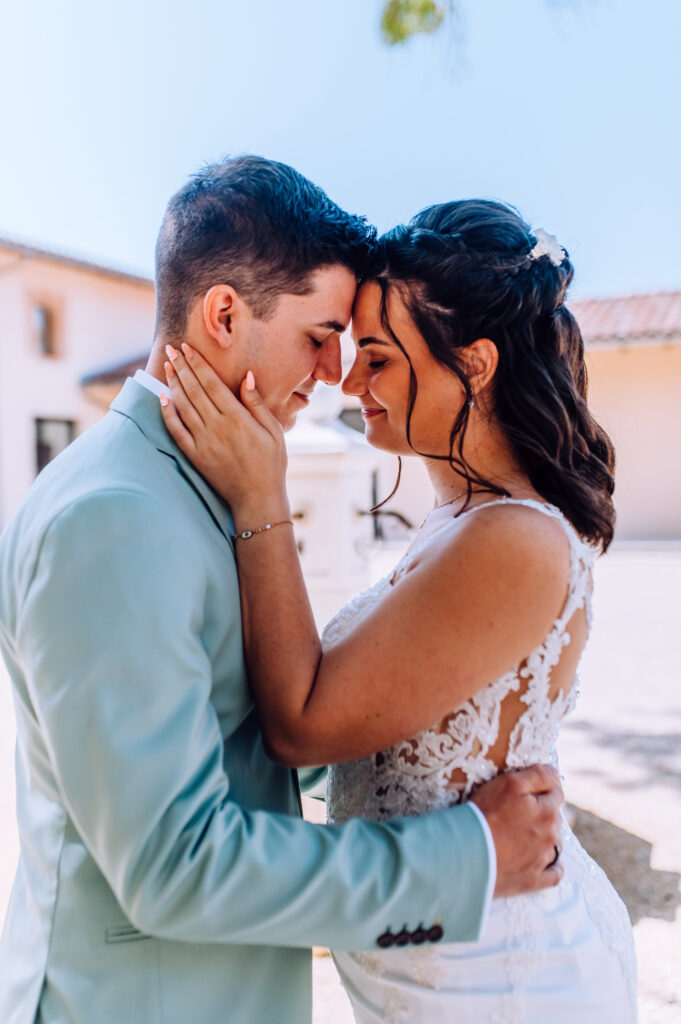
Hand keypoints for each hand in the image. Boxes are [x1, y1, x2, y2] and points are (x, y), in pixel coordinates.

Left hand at [160, 344, 289, 522]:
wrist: (257, 498)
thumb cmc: (270, 464)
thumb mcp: (274, 431)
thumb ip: (257, 403)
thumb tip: (246, 376)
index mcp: (237, 418)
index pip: (211, 383)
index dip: (197, 363)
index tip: (187, 348)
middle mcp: (217, 427)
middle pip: (194, 390)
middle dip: (181, 367)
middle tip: (170, 349)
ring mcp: (203, 442)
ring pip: (183, 406)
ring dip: (173, 384)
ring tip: (166, 366)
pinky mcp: (195, 455)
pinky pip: (176, 430)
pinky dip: (167, 412)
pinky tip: (163, 398)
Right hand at [470, 764, 563, 896]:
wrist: (466, 854)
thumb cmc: (485, 814)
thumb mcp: (510, 783)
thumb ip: (538, 775)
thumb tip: (555, 773)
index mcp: (548, 811)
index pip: (556, 791)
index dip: (541, 787)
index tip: (524, 789)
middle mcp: (551, 836)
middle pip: (554, 817)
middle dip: (541, 811)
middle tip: (516, 811)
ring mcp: (543, 860)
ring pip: (555, 843)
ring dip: (545, 837)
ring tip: (521, 834)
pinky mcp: (534, 881)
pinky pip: (555, 873)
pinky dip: (552, 866)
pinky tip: (541, 860)